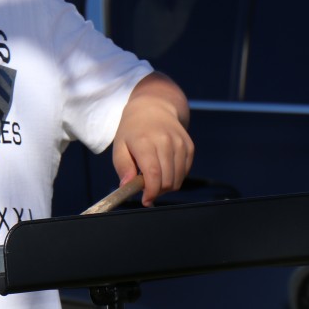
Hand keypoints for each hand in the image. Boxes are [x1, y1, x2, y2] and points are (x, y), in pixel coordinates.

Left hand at [112, 73, 193, 206]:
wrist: (153, 107)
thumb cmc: (132, 131)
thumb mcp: (120, 146)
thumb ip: (123, 167)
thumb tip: (126, 186)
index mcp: (144, 142)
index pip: (153, 175)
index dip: (151, 192)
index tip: (145, 200)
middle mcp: (165, 141)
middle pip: (167, 180)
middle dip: (157, 191)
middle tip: (146, 188)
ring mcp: (180, 143)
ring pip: (178, 179)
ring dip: (166, 185)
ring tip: (154, 178)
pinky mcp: (189, 146)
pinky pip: (185, 172)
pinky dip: (176, 177)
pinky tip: (164, 169)